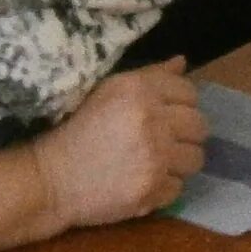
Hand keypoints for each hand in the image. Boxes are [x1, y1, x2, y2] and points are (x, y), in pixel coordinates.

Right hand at [36, 61, 206, 229]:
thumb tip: (182, 63)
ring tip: (156, 162)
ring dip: (179, 162)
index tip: (167, 116)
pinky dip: (164, 187)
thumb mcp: (107, 92)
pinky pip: (179, 187)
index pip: (189, 93)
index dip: (182, 105)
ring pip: (195, 159)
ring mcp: (155, 157)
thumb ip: (150, 76)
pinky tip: (143, 181)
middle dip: (186, 134)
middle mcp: (152, 120)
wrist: (51, 177)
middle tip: (164, 141)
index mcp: (139, 90)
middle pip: (199, 126)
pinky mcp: (153, 189)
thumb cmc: (77, 130)